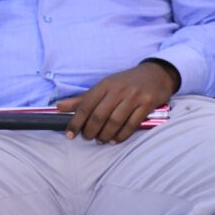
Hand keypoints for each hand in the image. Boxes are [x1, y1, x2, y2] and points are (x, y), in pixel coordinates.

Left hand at [57, 61, 178, 144]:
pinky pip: (131, 125)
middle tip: (87, 138)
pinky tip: (114, 140)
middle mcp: (118, 90)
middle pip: (99, 115)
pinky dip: (121, 135)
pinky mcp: (147, 105)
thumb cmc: (125, 82)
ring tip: (100, 140)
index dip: (76, 121)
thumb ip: (82, 98)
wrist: (155, 74)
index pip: (86, 105)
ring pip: (115, 122)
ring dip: (105, 135)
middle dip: (90, 131)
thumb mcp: (104, 85)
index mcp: (105, 84)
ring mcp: (133, 97)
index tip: (70, 134)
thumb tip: (59, 107)